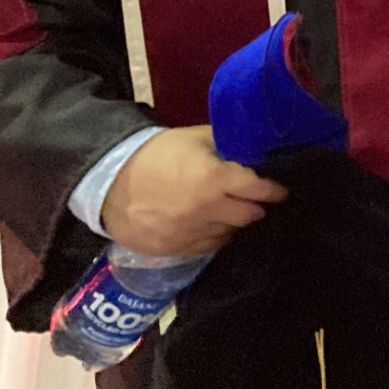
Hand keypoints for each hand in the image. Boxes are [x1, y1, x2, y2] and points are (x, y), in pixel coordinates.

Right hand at [100, 125, 287, 255]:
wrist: (108, 181)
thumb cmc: (156, 154)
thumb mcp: (195, 139)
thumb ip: (227, 145)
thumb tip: (255, 148)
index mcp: (214, 179)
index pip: (260, 191)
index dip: (274, 190)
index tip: (280, 191)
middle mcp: (206, 210)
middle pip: (251, 217)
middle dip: (255, 207)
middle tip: (253, 200)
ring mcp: (189, 234)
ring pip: (229, 235)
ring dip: (232, 224)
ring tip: (227, 212)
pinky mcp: (173, 250)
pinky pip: (205, 247)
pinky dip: (210, 236)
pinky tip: (206, 224)